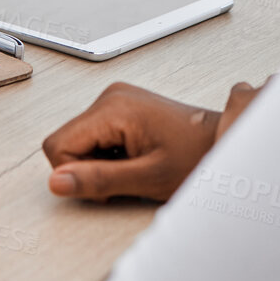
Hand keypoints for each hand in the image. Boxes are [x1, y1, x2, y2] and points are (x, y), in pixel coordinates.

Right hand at [43, 78, 272, 201]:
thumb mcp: (146, 178)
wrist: (223, 142)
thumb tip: (57, 182)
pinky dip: (109, 155)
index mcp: (112, 108)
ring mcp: (115, 100)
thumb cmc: (196, 156)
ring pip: (79, 141)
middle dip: (88, 168)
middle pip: (66, 142)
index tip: (108, 183)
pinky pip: (95, 136)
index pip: (57, 145)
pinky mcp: (121, 107)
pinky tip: (135, 158)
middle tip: (125, 177)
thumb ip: (99, 179)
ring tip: (134, 167)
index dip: (76, 174)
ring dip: (100, 163)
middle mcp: (110, 97)